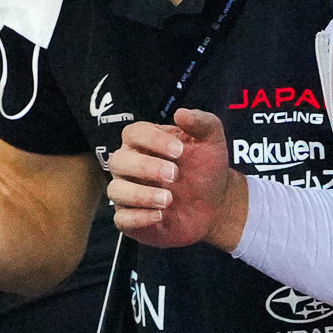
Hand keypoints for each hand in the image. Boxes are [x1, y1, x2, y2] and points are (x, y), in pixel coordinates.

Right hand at [104, 108, 244, 249]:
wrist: (216, 203)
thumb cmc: (206, 167)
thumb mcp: (211, 141)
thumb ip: (201, 122)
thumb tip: (181, 113)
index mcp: (144, 142)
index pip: (133, 133)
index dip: (153, 140)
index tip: (179, 150)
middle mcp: (130, 166)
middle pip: (118, 161)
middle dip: (146, 167)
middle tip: (174, 175)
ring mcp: (128, 193)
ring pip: (116, 190)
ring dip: (141, 195)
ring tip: (168, 199)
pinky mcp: (131, 219)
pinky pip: (121, 219)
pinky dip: (138, 218)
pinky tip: (160, 216)